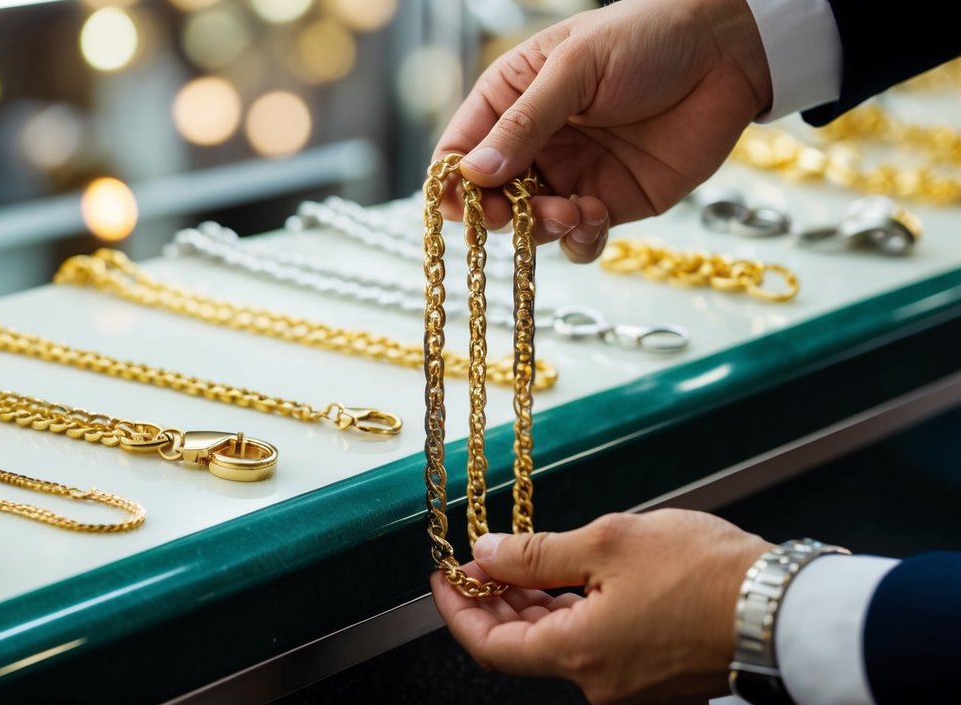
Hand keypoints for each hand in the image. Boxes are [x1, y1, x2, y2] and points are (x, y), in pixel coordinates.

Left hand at [429, 509, 772, 703]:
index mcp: (579, 654)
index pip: (490, 648)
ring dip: (530, 606)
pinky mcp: (653, 674)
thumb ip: (536, 554)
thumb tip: (486, 555)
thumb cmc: (705, 573)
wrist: (785, 606)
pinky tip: (563, 581)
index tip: (442, 576)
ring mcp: (628, 684)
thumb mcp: (607, 543)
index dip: (458, 611)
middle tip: (476, 563)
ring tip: (515, 562)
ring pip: (557, 646)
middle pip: (521, 649)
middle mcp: (599, 683)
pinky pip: (592, 646)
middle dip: (491, 605)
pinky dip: (568, 614)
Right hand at [432, 0, 771, 262]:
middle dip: (497, 213)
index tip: (462, 203)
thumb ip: (525, 121)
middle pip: (487, 197)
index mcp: (510, 99)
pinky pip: (577, 240)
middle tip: (518, 213)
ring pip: (528, 225)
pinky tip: (596, 216)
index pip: (458, 149)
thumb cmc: (645, 39)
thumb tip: (475, 172)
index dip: (452, 181)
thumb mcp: (576, 67)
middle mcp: (532, 143)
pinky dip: (578, 241)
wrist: (727, 54)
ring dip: (538, 229)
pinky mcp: (608, 203)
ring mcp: (569, 176)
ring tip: (569, 212)